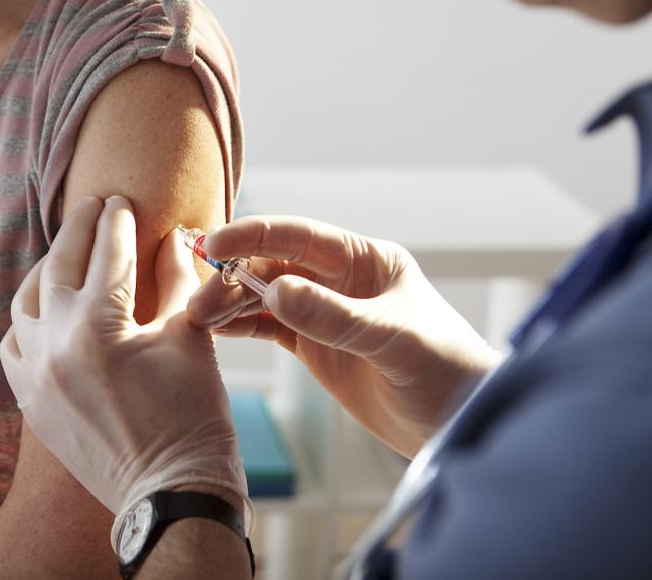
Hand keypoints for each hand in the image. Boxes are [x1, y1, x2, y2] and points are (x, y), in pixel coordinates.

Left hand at [0, 196, 251, 541]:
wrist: (169, 494)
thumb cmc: (192, 417)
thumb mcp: (190, 338)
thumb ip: (175, 281)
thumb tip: (171, 238)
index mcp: (99, 325)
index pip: (107, 253)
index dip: (117, 221)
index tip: (120, 200)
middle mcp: (55, 344)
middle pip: (59, 265)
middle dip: (77, 230)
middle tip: (92, 206)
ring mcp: (35, 375)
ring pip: (26, 302)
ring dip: (46, 270)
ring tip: (65, 253)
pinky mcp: (30, 401)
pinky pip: (13, 346)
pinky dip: (27, 320)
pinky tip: (44, 309)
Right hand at [187, 216, 501, 457]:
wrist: (463, 426)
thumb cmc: (447, 371)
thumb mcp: (392, 340)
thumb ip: (334, 316)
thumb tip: (275, 290)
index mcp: (365, 259)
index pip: (299, 237)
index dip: (253, 236)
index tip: (214, 244)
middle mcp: (341, 279)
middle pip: (273, 266)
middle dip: (233, 277)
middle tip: (199, 301)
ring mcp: (325, 311)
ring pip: (264, 296)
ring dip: (231, 302)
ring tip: (197, 318)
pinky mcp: (316, 345)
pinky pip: (268, 327)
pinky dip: (241, 326)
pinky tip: (216, 330)